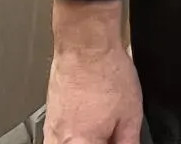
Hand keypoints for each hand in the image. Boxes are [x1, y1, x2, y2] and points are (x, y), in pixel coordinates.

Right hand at [46, 0, 142, 143]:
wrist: (86, 45)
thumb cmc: (105, 71)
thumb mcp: (131, 113)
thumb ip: (129, 140)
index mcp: (82, 143)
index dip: (113, 143)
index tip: (118, 138)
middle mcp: (60, 141)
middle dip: (99, 141)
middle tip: (110, 131)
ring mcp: (51, 130)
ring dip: (87, 139)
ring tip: (100, 125)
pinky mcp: (49, 118)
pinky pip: (59, 138)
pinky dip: (74, 135)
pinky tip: (88, 121)